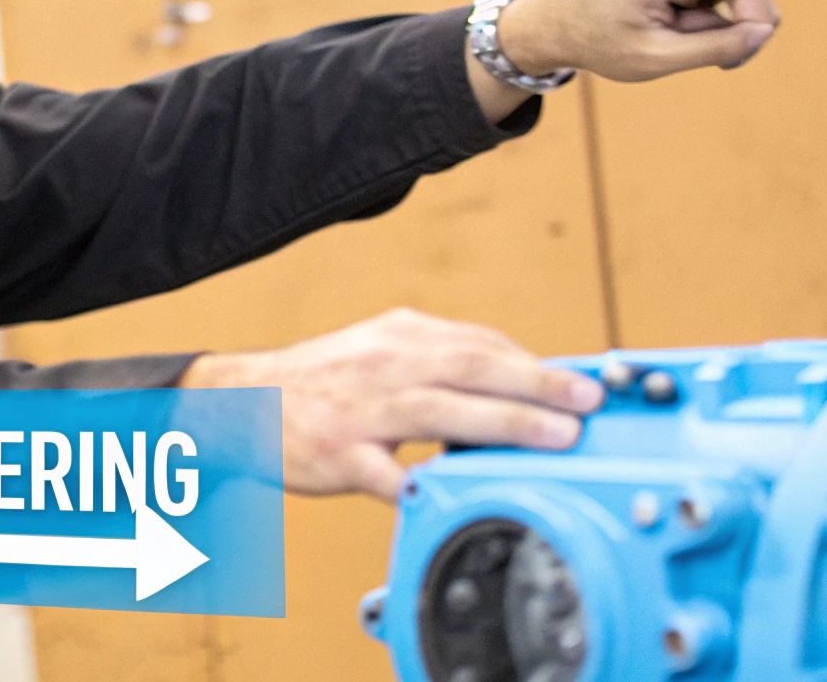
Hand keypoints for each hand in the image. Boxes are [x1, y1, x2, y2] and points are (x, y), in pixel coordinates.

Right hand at [178, 308, 604, 501]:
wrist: (240, 402)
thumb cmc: (323, 381)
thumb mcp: (379, 350)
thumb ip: (439, 361)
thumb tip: (517, 376)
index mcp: (398, 336)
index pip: (478, 342)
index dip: (534, 362)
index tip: (581, 382)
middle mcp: (382, 365)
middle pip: (470, 366)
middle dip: (536, 383)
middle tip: (587, 402)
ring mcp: (360, 410)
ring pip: (440, 411)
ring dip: (504, 423)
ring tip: (554, 438)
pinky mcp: (338, 455)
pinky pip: (384, 473)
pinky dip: (419, 482)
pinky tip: (454, 491)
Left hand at [500, 0, 826, 81]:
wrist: (551, 23)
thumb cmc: (595, 42)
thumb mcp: (653, 60)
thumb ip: (713, 50)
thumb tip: (762, 31)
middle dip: (746, 23)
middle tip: (729, 65)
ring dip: (720, 23)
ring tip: (680, 43)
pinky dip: (708, 15)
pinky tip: (679, 30)